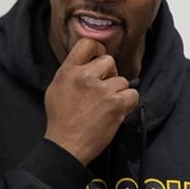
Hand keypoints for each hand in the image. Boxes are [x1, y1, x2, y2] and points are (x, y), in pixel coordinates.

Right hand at [43, 38, 138, 164]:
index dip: (98, 51)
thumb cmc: (61, 119)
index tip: (99, 62)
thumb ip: (72, 71)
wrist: (66, 145)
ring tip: (106, 105)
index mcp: (69, 71)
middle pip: (109, 61)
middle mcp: (85, 76)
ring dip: (118, 92)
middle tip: (102, 90)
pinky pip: (133, 94)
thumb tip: (88, 60)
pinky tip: (116, 111)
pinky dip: (128, 103)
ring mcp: (102, 90)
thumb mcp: (56, 87)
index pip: (88, 43)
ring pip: (122, 80)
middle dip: (109, 74)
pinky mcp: (116, 104)